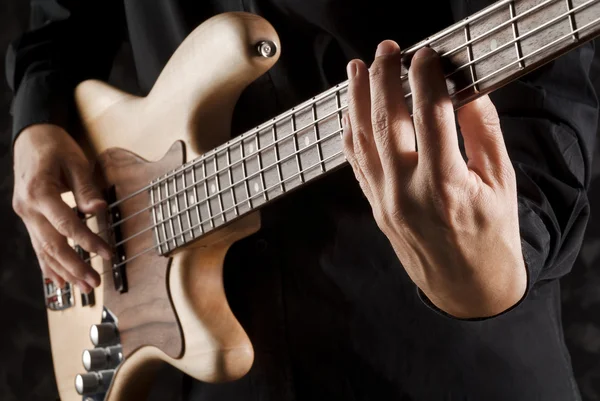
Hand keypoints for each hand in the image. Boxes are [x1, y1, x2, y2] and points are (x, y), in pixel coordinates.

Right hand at [13, 124, 111, 292]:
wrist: (30, 138)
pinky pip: (37, 245)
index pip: (66, 225)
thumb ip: (86, 189)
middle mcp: (28, 208)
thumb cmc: (55, 147)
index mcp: (39, 192)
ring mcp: (25, 215)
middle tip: (93, 283)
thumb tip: (99, 211)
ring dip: (63, 270)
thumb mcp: (75, 162)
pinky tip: (57, 280)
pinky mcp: (28, 217)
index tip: (107, 254)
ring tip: (82, 287)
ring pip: (43, 249)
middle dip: (74, 266)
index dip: (87, 242)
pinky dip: (47, 264)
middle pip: (52, 244)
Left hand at [342, 41, 526, 318]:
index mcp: (446, 185)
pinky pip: (355, 163)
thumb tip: (467, 92)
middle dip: (384, 78)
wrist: (466, 290)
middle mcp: (407, 191)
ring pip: (362, 139)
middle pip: (388, 121)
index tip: (426, 54)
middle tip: (387, 50)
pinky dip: (350, 131)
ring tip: (358, 69)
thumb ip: (484, 135)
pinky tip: (351, 110)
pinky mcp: (375, 207)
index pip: (431, 116)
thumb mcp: (501, 185)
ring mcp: (385, 201)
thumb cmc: (489, 239)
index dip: (426, 78)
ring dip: (357, 99)